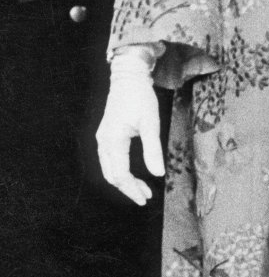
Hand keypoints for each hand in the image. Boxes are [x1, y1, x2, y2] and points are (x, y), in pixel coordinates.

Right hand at [96, 49, 163, 204]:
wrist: (128, 78)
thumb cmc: (140, 98)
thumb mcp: (151, 123)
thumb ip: (153, 149)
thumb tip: (158, 174)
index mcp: (112, 140)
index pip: (120, 174)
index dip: (132, 189)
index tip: (145, 199)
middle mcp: (103, 142)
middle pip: (112, 175)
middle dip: (128, 189)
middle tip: (145, 197)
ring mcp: (102, 139)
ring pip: (109, 169)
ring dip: (124, 182)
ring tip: (143, 189)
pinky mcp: (106, 136)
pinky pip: (110, 161)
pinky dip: (121, 171)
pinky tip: (134, 175)